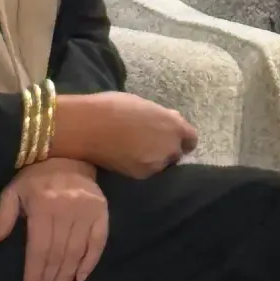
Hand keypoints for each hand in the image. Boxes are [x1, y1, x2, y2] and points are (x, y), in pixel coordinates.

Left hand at [0, 159, 108, 280]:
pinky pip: (98, 241)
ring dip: (67, 278)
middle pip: (57, 254)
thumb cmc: (36, 176)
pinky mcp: (102, 211)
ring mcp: (86, 210)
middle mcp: (66, 209)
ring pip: (76, 252)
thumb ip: (3, 216)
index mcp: (42, 204)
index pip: (38, 248)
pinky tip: (81, 279)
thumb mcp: (14, 190)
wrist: (69, 153)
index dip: (34, 274)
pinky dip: (91, 261)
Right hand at [55, 92, 197, 179]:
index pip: (191, 139)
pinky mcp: (140, 175)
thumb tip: (169, 122)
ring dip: (154, 159)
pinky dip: (140, 166)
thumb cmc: (112, 107)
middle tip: (148, 143)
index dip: (182, 139)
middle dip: (166, 149)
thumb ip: (161, 117)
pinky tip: (126, 157)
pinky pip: (147, 171)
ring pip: (161, 165)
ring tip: (135, 151)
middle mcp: (169, 148)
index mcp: (173, 126)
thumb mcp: (143, 105)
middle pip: (176, 153)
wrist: (88, 127)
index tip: (173, 138)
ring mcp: (156, 164)